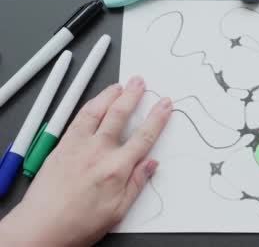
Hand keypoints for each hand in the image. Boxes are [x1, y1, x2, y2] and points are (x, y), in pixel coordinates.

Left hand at [0, 77, 171, 246]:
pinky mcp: (62, 147)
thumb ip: (136, 184)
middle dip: (133, 96)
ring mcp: (78, 146)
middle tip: (140, 82)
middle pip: (119, 115)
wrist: (41, 227)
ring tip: (120, 85)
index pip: (143, 136)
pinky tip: (94, 102)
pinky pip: (77, 119)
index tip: (164, 104)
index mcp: (116, 169)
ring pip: (96, 111)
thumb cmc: (77, 224)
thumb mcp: (118, 211)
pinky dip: (89, 106)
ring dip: (109, 95)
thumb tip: (151, 165)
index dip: (157, 118)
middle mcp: (98, 152)